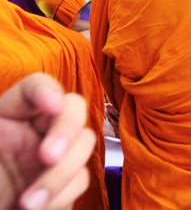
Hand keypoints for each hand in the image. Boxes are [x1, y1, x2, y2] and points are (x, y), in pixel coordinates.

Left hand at [0, 73, 95, 209]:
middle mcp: (40, 127)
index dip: (47, 91)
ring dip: (61, 174)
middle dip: (66, 131)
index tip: (53, 105)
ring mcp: (59, 152)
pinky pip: (80, 179)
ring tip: (29, 204)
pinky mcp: (69, 179)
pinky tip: (39, 209)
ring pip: (83, 145)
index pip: (34, 87)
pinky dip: (62, 195)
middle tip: (48, 157)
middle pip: (73, 108)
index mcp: (12, 114)